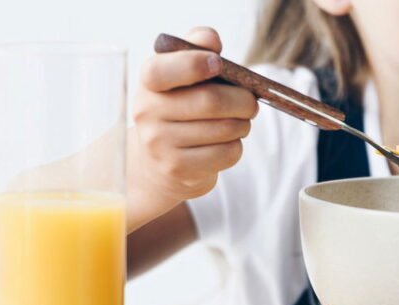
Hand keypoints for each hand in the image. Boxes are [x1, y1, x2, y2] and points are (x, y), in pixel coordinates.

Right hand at [133, 27, 258, 199]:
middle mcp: (147, 112)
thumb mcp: (181, 74)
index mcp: (148, 82)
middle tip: (251, 103)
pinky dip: (237, 146)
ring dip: (243, 124)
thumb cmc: (181, 107)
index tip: (218, 63)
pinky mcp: (179, 169)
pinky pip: (227, 153)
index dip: (193, 64)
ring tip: (239, 123)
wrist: (158, 160)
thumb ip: (196, 47)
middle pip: (210, 102)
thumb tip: (211, 40)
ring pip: (225, 129)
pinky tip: (226, 143)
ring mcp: (160, 144)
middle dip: (242, 101)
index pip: (162, 70)